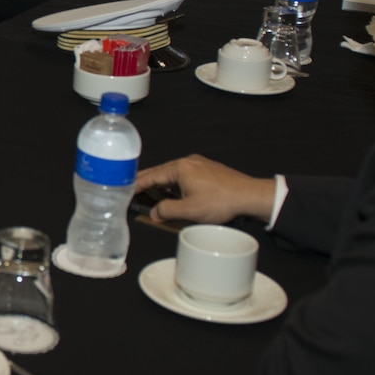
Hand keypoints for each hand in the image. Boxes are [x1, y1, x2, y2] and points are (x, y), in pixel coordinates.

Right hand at [134, 155, 276, 225]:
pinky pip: (185, 176)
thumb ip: (166, 210)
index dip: (136, 185)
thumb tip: (154, 213)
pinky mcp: (208, 170)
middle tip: (135, 193)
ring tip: (155, 199)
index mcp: (180, 168)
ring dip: (163, 186)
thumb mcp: (189, 210)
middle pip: (161, 173)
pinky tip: (176, 196)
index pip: (151, 176)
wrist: (249, 196)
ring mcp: (199, 164)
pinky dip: (176, 185)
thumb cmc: (221, 201)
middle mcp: (188, 162)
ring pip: (173, 175)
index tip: (125, 190)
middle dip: (148, 184)